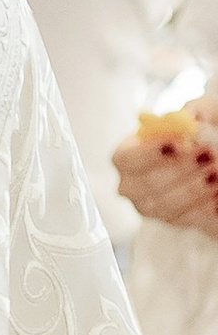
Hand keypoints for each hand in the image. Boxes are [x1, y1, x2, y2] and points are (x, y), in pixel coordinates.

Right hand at [114, 96, 217, 236]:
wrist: (214, 155)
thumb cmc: (200, 132)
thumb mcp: (199, 113)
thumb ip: (192, 115)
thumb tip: (189, 124)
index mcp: (129, 154)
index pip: (126, 158)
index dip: (151, 151)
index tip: (181, 142)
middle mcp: (132, 185)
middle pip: (148, 184)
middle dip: (182, 168)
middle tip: (208, 153)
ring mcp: (150, 207)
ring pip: (168, 203)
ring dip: (196, 185)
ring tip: (215, 168)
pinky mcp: (173, 220)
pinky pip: (187, 217)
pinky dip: (206, 202)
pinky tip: (215, 188)